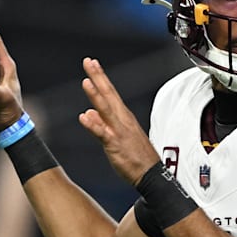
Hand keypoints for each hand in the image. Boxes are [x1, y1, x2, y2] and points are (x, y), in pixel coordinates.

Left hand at [78, 57, 159, 184]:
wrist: (151, 174)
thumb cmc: (137, 157)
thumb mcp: (118, 136)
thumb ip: (101, 123)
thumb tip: (88, 113)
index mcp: (123, 117)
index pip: (110, 93)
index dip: (101, 78)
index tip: (93, 64)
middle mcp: (122, 120)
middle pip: (108, 94)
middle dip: (98, 77)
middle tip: (88, 62)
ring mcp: (119, 131)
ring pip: (106, 109)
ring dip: (96, 95)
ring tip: (86, 82)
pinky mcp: (115, 144)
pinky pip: (103, 133)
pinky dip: (94, 125)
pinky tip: (85, 117)